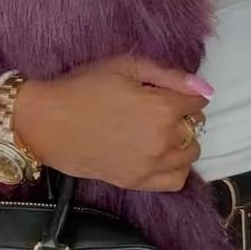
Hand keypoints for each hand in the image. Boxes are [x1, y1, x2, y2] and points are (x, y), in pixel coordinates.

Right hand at [13, 54, 211, 190]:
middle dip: (183, 116)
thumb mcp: (125, 66)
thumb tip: (203, 88)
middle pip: (195, 128)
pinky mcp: (137, 182)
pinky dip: (175, 167)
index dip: (185, 93)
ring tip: (158, 132)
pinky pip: (176, 180)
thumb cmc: (83, 88)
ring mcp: (150, 165)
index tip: (167, 91)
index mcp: (161, 109)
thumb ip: (169, 75)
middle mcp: (162, 140)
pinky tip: (159, 155)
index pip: (198, 103)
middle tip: (157, 109)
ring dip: (181, 141)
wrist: (47, 122)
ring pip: (190, 154)